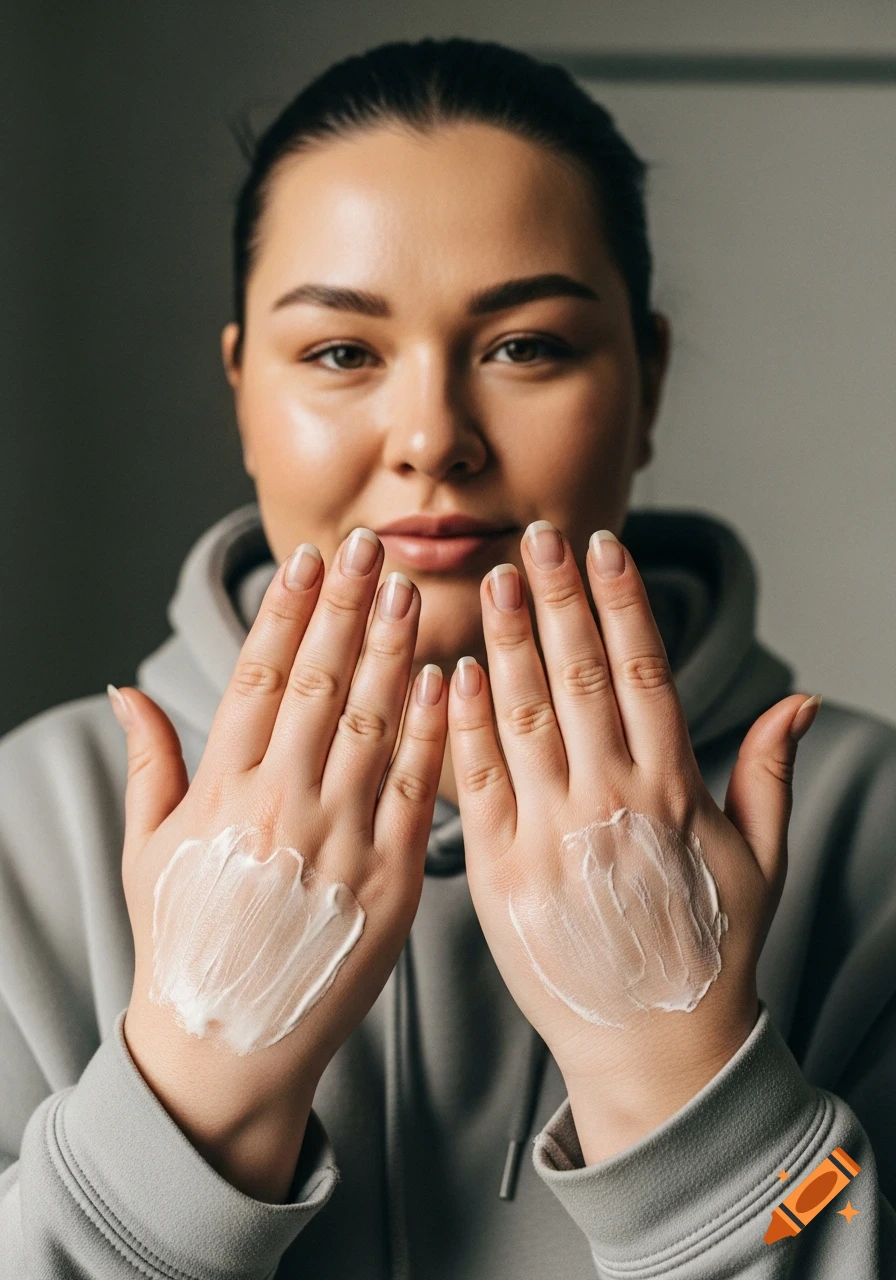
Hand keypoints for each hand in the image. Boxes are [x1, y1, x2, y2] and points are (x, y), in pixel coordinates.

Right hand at [115, 528, 447, 1198]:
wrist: (232, 1041)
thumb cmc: (186, 939)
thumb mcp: (149, 848)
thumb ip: (148, 762)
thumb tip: (124, 687)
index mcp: (224, 791)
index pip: (260, 677)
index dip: (287, 612)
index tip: (308, 560)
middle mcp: (283, 805)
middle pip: (322, 684)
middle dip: (346, 608)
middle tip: (370, 546)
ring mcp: (342, 842)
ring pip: (374, 724)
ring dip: (393, 651)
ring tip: (407, 590)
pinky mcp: (393, 881)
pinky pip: (418, 792)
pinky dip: (432, 733)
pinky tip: (446, 679)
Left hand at [446, 521, 817, 1162]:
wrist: (653, 1050)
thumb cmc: (708, 952)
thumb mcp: (760, 862)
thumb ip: (766, 774)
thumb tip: (801, 700)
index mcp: (674, 789)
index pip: (645, 669)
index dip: (622, 601)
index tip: (603, 547)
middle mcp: (612, 800)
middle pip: (581, 675)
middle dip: (557, 598)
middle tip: (535, 536)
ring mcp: (551, 834)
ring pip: (525, 715)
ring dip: (506, 642)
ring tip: (492, 581)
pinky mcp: (499, 871)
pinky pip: (478, 783)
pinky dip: (463, 723)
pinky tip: (452, 672)